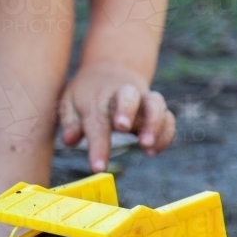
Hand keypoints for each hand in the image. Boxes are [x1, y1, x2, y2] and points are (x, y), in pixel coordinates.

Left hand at [58, 61, 175, 171]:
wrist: (111, 69)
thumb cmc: (87, 94)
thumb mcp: (70, 103)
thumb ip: (70, 122)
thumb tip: (70, 140)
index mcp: (97, 97)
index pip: (97, 121)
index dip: (98, 146)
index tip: (97, 168)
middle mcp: (122, 95)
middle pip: (129, 97)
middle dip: (127, 111)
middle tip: (123, 129)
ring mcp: (142, 99)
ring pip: (155, 104)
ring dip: (154, 124)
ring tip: (146, 146)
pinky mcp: (156, 107)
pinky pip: (167, 117)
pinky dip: (165, 133)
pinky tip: (154, 151)